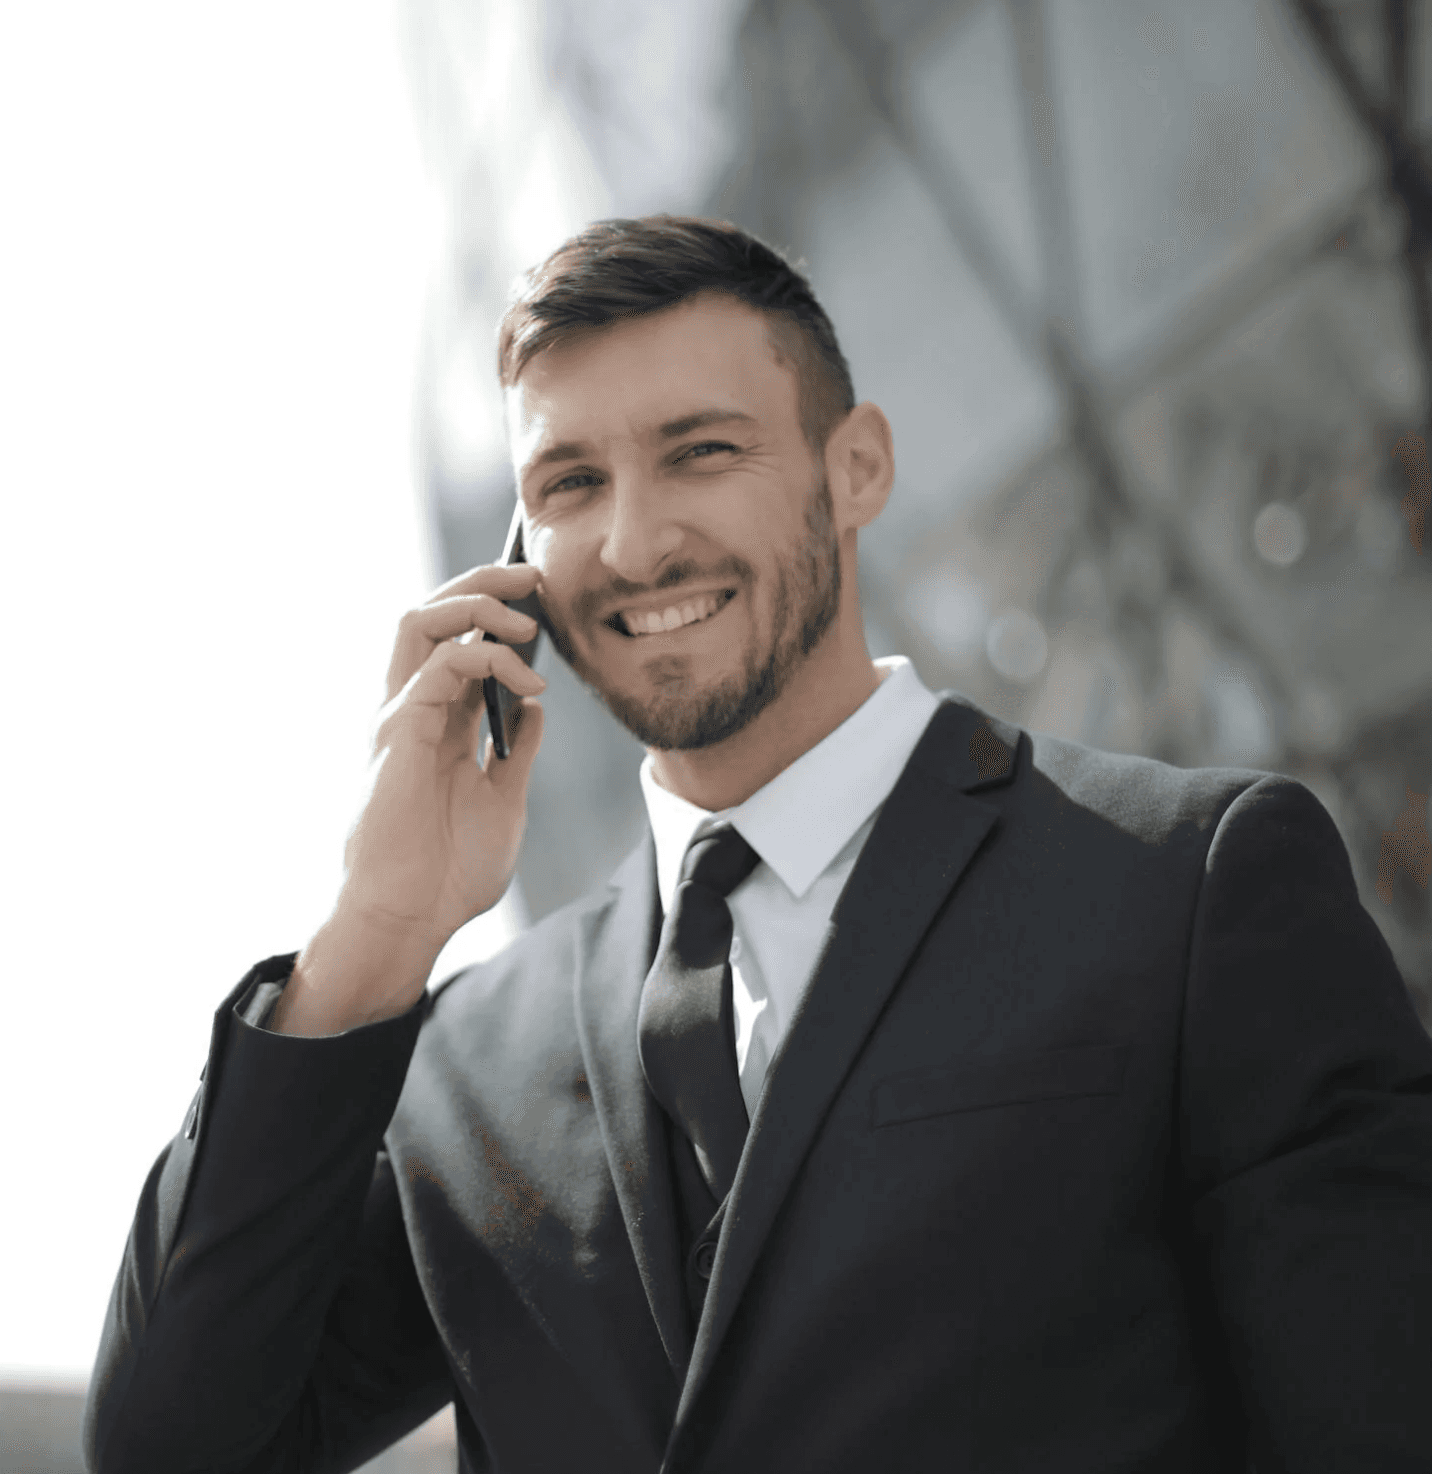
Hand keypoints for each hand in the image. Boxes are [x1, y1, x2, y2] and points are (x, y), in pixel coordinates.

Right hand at [278, 562, 545, 1033]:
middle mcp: (412, 708)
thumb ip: (516, 749)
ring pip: (421, 620)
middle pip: (430, 613)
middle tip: (534, 577)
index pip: (456, 640)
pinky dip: (487, 658)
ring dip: (477, 604)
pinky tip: (526, 685)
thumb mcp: (503, 799)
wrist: (412, 918)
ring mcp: (400, 716)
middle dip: (482, 581)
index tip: (543, 602)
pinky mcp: (398, 731)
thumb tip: (534, 707)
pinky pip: (439, 665)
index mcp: (437, 722)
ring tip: (527, 620)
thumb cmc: (449, 871)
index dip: (495, 611)